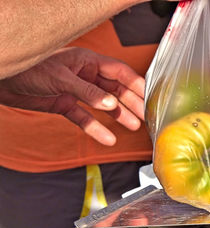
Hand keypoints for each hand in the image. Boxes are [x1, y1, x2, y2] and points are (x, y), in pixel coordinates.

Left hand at [0, 47, 145, 145]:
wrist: (3, 80)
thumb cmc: (29, 69)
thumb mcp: (61, 78)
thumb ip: (87, 92)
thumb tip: (111, 105)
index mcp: (87, 61)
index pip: (119, 72)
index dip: (136, 83)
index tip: (150, 96)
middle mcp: (85, 76)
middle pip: (115, 90)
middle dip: (132, 102)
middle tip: (146, 115)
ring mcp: (77, 92)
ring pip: (104, 105)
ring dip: (119, 116)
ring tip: (134, 126)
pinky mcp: (66, 105)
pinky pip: (85, 118)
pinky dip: (95, 128)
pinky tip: (107, 138)